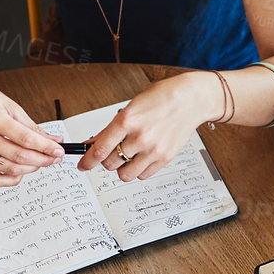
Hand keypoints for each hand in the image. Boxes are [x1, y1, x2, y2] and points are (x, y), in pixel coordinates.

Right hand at [0, 75, 60, 185]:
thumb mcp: (8, 104)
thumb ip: (30, 125)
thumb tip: (51, 140)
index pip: (26, 139)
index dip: (46, 148)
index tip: (59, 151)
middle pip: (19, 156)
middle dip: (43, 160)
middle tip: (55, 158)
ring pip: (9, 169)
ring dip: (30, 169)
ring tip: (41, 162)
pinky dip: (11, 179)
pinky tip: (21, 172)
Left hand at [76, 73, 211, 181]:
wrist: (190, 99)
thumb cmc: (161, 99)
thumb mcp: (131, 108)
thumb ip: (111, 129)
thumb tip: (92, 144)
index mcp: (127, 120)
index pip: (99, 150)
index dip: (87, 161)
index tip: (83, 166)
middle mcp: (139, 137)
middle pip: (110, 164)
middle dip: (106, 160)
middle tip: (112, 152)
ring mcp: (153, 150)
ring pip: (125, 174)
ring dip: (122, 168)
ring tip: (128, 156)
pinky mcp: (165, 158)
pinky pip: (143, 175)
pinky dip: (138, 169)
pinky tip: (142, 157)